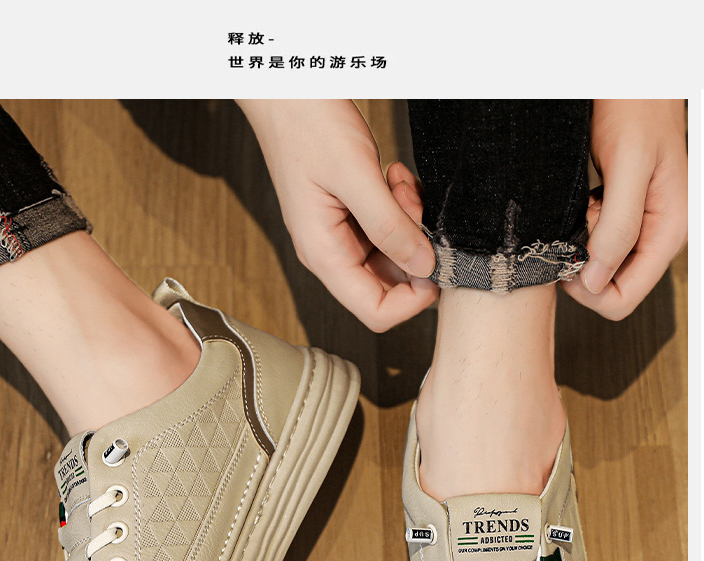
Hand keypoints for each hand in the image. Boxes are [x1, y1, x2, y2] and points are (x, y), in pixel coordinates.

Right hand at [238, 100, 437, 331]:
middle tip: (412, 204)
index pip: (376, 312)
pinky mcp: (351, 214)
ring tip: (400, 183)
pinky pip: (389, 228)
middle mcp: (332, 252)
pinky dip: (402, 206)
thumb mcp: (355, 174)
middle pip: (390, 284)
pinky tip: (395, 178)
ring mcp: (342, 234)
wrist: (285, 88)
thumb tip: (424, 266)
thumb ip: (390, 225)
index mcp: (324, 254)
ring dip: (409, 222)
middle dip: (414, 250)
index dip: (413, 299)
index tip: (434, 261)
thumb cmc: (305, 125)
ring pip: (394, 253)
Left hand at [563, 99, 686, 319]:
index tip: (569, 259)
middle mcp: (657, 235)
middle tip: (578, 225)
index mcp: (669, 231)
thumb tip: (597, 280)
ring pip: (599, 269)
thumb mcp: (628, 164)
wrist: (632, 77)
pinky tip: (584, 203)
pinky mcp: (623, 217)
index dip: (588, 289)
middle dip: (583, 267)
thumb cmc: (637, 106)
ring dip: (581, 246)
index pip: (622, 299)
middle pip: (609, 289)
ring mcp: (641, 228)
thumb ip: (618, 225)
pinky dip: (581, 229)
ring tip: (584, 207)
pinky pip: (595, 244)